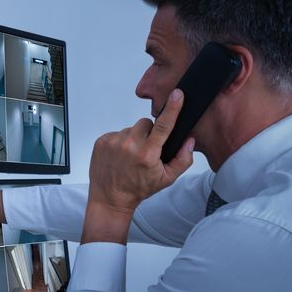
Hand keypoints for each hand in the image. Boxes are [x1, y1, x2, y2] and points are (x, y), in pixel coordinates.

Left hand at [84, 89, 194, 241]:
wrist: (110, 198)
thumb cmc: (138, 189)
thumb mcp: (167, 178)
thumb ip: (183, 159)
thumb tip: (189, 140)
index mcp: (147, 154)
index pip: (164, 125)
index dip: (172, 108)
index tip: (177, 94)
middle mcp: (129, 145)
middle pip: (147, 123)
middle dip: (150, 133)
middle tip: (146, 150)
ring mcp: (113, 142)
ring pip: (132, 129)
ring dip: (134, 138)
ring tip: (130, 156)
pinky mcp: (101, 141)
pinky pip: (117, 133)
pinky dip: (121, 142)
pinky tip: (120, 156)